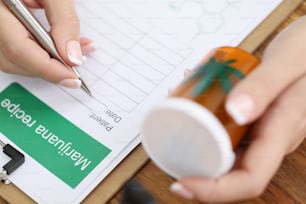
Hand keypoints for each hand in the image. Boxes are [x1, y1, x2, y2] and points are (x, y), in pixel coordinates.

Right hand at [0, 0, 94, 87]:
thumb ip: (63, 20)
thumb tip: (72, 56)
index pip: (19, 49)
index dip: (48, 69)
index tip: (72, 78)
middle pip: (14, 59)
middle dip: (50, 68)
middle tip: (77, 66)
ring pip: (12, 59)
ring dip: (46, 64)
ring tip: (74, 54)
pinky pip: (12, 50)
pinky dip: (37, 55)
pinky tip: (57, 49)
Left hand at [170, 16, 305, 201]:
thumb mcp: (287, 63)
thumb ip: (264, 86)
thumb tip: (236, 113)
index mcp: (281, 132)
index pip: (249, 180)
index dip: (214, 190)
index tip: (183, 184)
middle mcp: (270, 139)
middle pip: (231, 171)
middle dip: (196, 169)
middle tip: (167, 150)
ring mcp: (261, 130)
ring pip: (226, 152)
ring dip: (196, 145)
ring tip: (173, 123)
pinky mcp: (254, 120)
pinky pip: (227, 132)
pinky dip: (205, 125)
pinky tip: (191, 107)